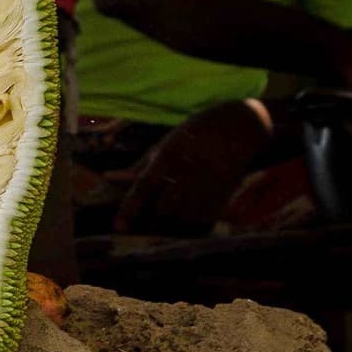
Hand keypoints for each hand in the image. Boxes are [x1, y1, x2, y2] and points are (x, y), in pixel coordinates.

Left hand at [116, 100, 272, 234]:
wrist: (240, 126)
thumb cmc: (193, 134)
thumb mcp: (165, 143)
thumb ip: (140, 165)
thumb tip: (110, 178)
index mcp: (171, 152)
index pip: (146, 184)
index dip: (130, 206)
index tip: (118, 226)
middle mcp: (191, 167)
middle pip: (167, 207)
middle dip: (155, 217)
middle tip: (148, 220)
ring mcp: (212, 180)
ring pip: (188, 216)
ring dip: (174, 222)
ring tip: (169, 216)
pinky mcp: (228, 191)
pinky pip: (207, 218)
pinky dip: (194, 222)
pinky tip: (190, 214)